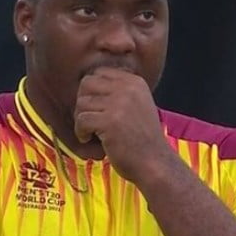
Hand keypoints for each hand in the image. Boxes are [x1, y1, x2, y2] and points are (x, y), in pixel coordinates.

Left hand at [74, 67, 172, 181]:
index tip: (96, 109)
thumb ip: (118, 91)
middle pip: (86, 83)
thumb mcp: (137, 105)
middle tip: (90, 120)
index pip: (99, 72)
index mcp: (135, 82)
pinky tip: (89, 140)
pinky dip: (81, 132)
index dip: (92, 91)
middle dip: (83, 102)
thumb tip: (86, 82)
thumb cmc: (142, 139)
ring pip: (81, 103)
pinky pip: (81, 119)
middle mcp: (128, 88)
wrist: (154, 164)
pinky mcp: (110, 121)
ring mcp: (119, 104)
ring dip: (81, 120)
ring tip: (91, 133)